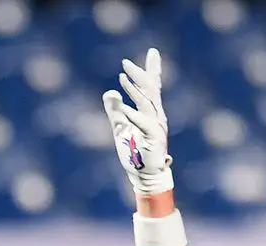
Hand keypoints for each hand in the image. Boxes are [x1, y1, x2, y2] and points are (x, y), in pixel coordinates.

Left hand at [103, 47, 172, 196]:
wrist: (145, 174)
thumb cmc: (134, 151)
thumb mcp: (120, 127)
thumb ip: (115, 110)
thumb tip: (109, 91)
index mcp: (150, 111)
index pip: (152, 87)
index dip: (152, 69)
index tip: (152, 52)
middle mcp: (156, 115)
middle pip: (150, 90)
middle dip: (139, 74)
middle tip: (125, 62)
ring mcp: (156, 126)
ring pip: (146, 103)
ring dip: (134, 90)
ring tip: (122, 77)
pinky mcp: (153, 138)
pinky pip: (144, 124)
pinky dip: (133, 116)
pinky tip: (123, 109)